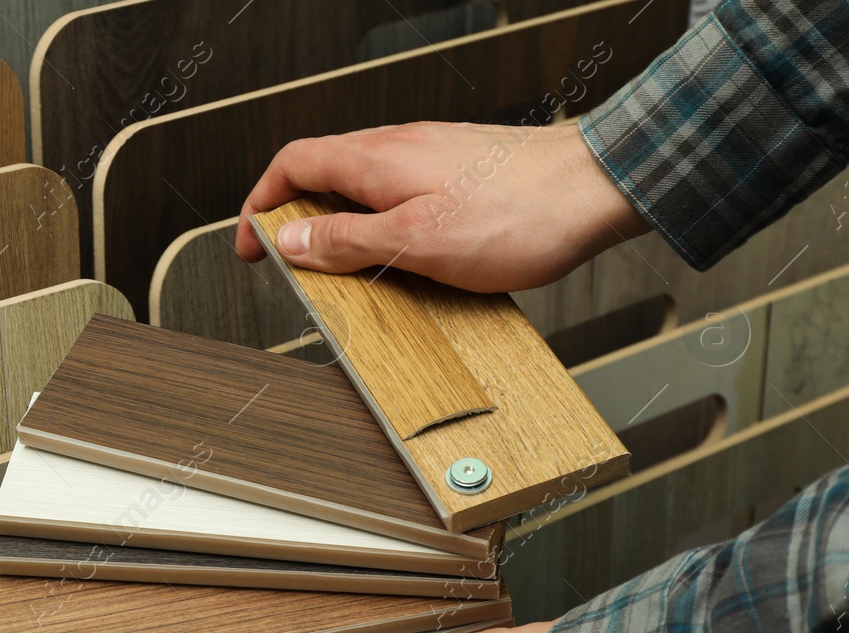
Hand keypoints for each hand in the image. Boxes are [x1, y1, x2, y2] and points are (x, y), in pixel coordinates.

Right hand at [234, 122, 649, 291]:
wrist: (598, 189)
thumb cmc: (520, 214)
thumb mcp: (415, 242)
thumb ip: (348, 241)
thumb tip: (292, 241)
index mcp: (377, 160)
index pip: (293, 166)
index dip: (260, 205)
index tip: (251, 244)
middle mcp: (399, 148)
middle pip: (321, 172)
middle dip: (293, 216)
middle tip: (287, 262)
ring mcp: (430, 156)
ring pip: (360, 183)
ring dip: (336, 222)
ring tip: (338, 268)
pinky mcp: (459, 172)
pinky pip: (397, 191)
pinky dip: (376, 221)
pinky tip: (395, 254)